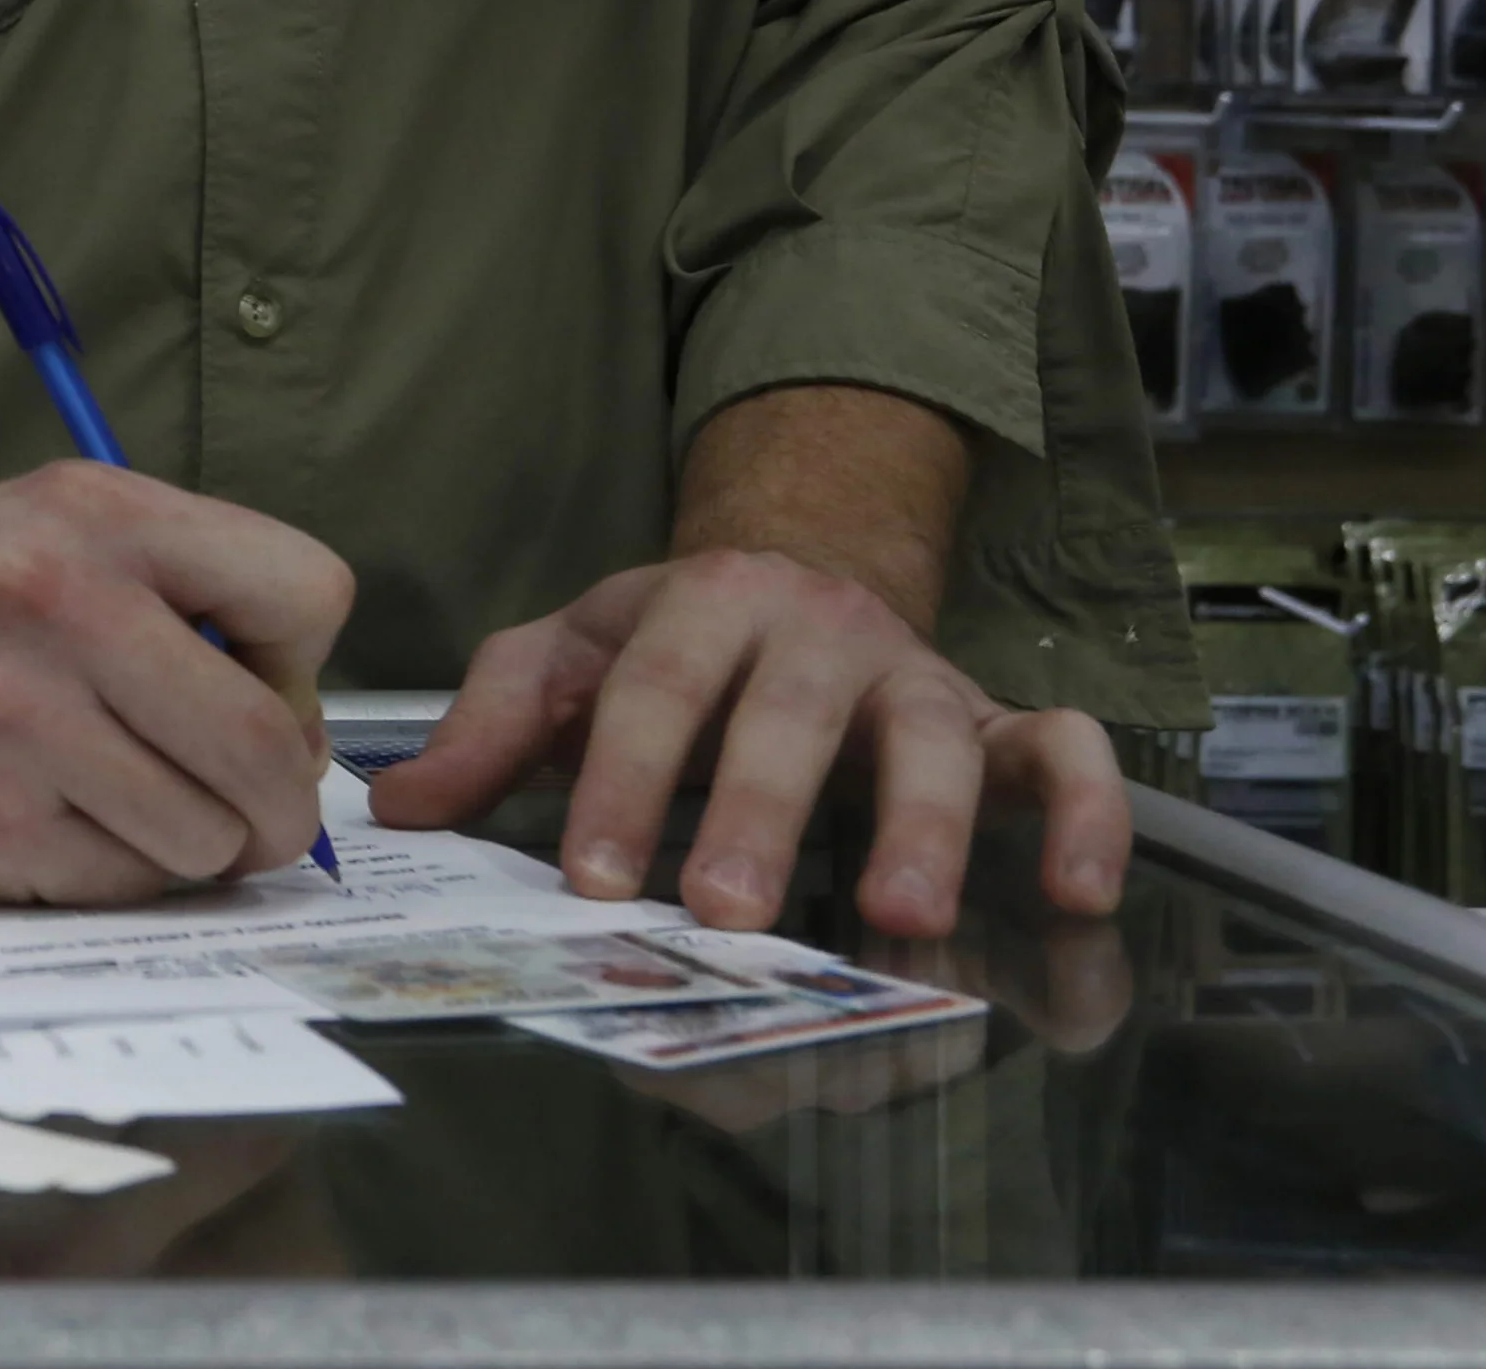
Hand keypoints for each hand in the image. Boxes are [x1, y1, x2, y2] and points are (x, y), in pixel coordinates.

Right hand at [0, 460, 352, 905]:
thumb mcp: (65, 523)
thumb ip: (195, 592)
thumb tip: (305, 738)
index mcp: (94, 518)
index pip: (307, 593)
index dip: (300, 660)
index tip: (253, 682)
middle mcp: (52, 608)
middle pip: (267, 748)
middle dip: (280, 801)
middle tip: (251, 808)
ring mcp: (9, 725)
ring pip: (205, 839)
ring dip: (191, 844)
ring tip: (125, 803)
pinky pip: (121, 889)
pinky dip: (111, 875)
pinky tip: (51, 823)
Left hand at [367, 550, 1128, 939]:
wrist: (800, 570)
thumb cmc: (674, 641)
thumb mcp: (571, 655)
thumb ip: (492, 726)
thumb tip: (397, 808)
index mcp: (703, 601)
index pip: (652, 693)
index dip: (618, 782)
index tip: (589, 875)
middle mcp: (819, 630)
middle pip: (788, 720)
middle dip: (755, 814)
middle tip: (724, 909)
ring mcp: (918, 675)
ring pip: (934, 741)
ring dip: (924, 827)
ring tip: (902, 915)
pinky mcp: (996, 718)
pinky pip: (1066, 751)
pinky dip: (1087, 812)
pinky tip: (1080, 891)